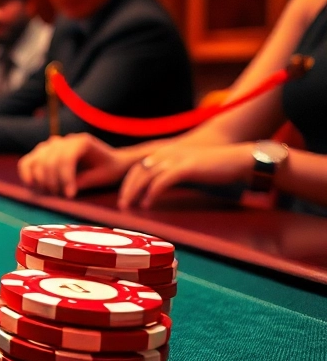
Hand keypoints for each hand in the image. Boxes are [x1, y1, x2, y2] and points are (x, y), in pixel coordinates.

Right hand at [18, 133, 132, 197]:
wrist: (110, 161)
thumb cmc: (108, 169)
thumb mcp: (101, 176)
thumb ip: (82, 181)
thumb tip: (62, 191)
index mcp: (81, 141)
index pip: (66, 158)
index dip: (65, 178)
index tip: (70, 196)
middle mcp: (64, 139)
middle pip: (49, 160)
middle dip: (53, 181)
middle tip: (60, 196)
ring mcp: (52, 144)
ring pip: (37, 160)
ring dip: (41, 179)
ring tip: (51, 193)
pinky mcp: (43, 152)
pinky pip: (28, 160)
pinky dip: (26, 172)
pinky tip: (31, 184)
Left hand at [118, 143, 256, 209]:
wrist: (240, 160)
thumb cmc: (215, 168)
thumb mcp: (188, 170)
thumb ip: (172, 176)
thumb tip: (157, 190)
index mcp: (167, 153)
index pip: (138, 167)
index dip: (128, 183)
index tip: (124, 198)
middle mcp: (168, 153)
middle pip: (138, 171)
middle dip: (127, 189)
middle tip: (122, 206)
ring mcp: (177, 158)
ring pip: (146, 175)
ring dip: (134, 192)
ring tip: (129, 207)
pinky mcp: (187, 167)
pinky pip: (162, 180)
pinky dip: (152, 193)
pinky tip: (147, 204)